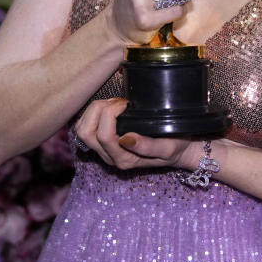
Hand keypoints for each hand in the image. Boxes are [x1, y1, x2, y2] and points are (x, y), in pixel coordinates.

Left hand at [74, 98, 196, 169]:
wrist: (178, 151)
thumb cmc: (175, 147)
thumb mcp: (168, 148)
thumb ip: (148, 147)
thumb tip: (126, 139)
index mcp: (124, 159)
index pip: (104, 136)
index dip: (111, 114)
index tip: (127, 104)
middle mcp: (110, 157)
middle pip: (86, 132)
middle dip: (98, 110)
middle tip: (118, 102)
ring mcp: (104, 150)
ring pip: (82, 129)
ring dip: (94, 111)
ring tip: (115, 104)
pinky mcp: (103, 142)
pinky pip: (86, 127)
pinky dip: (94, 113)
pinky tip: (111, 107)